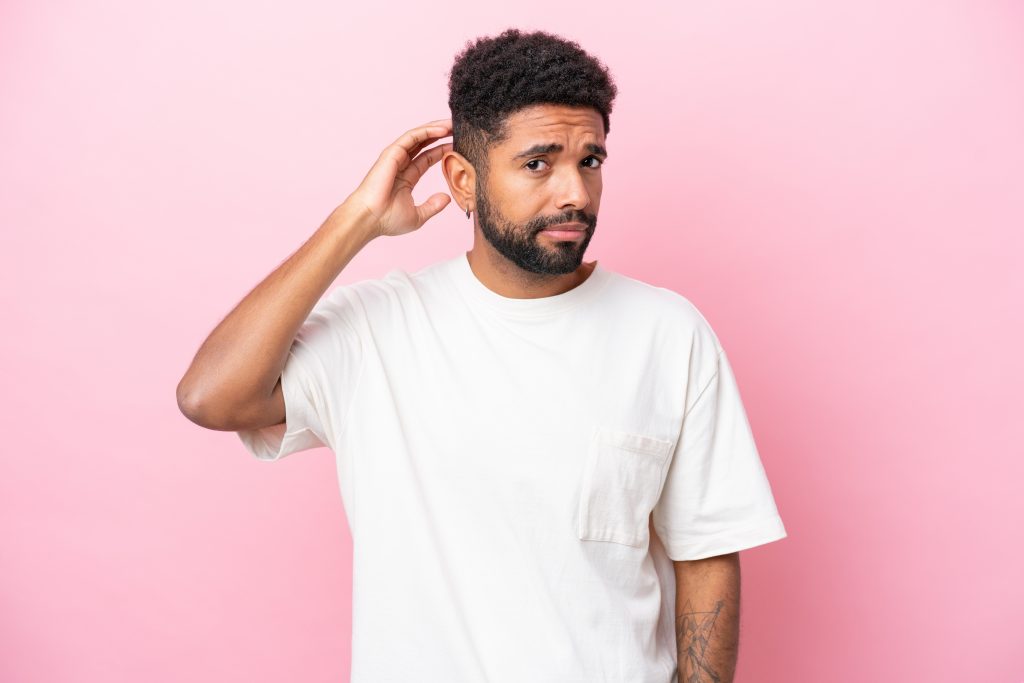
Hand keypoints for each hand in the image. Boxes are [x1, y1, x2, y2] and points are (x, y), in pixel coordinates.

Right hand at [343, 118, 453, 238]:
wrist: (370, 219)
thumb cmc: (387, 220)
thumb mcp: (418, 216)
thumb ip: (433, 206)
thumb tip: (447, 198)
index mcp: (406, 177)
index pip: (427, 158)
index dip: (442, 150)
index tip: (459, 146)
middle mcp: (401, 164)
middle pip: (424, 143)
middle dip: (441, 134)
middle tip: (459, 128)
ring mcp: (396, 157)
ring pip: (419, 136)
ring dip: (437, 128)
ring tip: (454, 124)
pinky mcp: (392, 153)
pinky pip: (412, 137)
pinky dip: (427, 131)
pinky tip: (442, 130)